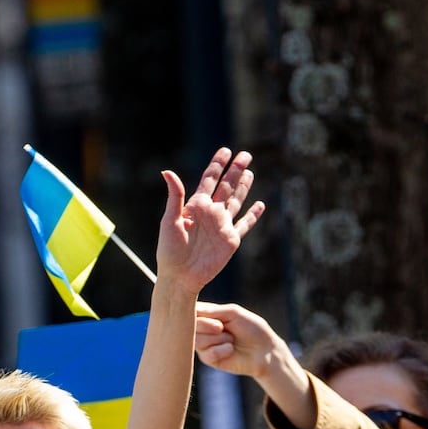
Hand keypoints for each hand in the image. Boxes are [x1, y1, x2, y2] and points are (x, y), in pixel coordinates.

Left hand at [155, 148, 264, 295]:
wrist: (179, 277)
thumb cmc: (169, 251)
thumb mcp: (169, 221)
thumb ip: (174, 196)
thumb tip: (167, 171)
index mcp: (195, 206)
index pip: (209, 180)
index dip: (217, 165)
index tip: (225, 151)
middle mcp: (210, 213)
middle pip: (227, 186)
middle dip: (236, 170)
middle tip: (245, 154)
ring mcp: (222, 226)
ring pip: (236, 201)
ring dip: (244, 187)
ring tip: (249, 172)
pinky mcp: (231, 240)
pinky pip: (244, 225)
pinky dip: (253, 215)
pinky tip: (259, 205)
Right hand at [194, 301, 286, 379]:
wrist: (265, 350)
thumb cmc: (252, 328)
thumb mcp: (233, 313)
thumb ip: (211, 311)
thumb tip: (190, 312)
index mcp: (207, 315)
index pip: (190, 311)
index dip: (193, 312)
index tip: (208, 313)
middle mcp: (202, 329)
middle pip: (189, 326)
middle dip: (207, 326)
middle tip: (221, 327)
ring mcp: (204, 344)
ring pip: (197, 341)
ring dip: (218, 338)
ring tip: (230, 339)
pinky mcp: (208, 359)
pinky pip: (208, 353)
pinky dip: (222, 350)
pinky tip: (231, 350)